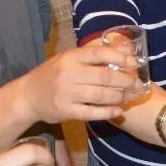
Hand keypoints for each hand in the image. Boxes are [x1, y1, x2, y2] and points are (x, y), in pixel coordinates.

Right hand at [19, 43, 137, 123]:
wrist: (28, 96)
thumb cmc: (53, 74)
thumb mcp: (68, 58)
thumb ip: (90, 57)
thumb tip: (122, 53)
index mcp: (71, 57)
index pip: (99, 53)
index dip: (120, 57)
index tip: (135, 62)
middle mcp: (68, 74)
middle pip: (104, 76)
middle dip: (125, 80)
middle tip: (137, 84)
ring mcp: (66, 94)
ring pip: (100, 95)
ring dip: (118, 96)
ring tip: (127, 96)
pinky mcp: (66, 111)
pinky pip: (91, 113)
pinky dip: (107, 112)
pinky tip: (118, 111)